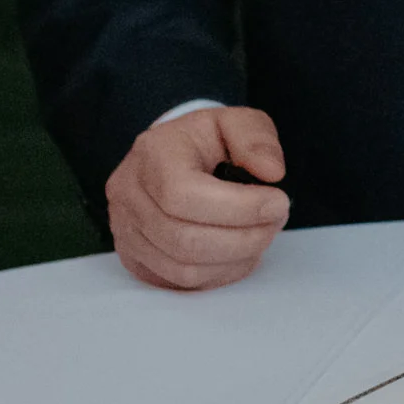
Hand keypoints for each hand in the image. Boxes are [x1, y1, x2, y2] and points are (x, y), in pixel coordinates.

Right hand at [105, 105, 290, 290]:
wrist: (171, 157)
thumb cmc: (206, 141)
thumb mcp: (236, 121)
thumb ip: (257, 139)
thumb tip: (272, 172)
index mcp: (152, 153)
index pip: (184, 194)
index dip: (238, 207)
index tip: (278, 202)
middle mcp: (129, 194)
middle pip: (183, 239)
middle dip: (243, 238)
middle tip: (276, 222)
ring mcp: (125, 230)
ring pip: (183, 268)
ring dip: (234, 259)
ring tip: (261, 235)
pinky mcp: (134, 258)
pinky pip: (179, 282)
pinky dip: (218, 274)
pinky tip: (239, 253)